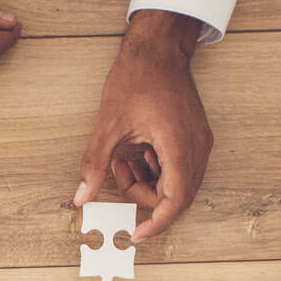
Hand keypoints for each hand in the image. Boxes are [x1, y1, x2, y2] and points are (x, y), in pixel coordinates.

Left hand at [75, 10, 210, 240]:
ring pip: (179, 183)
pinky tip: (138, 153)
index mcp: (179, 145)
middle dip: (146, 197)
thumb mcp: (108, 124)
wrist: (158, 47)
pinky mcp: (195, 136)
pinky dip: (158, 170)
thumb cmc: (138, 76)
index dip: (157, 223)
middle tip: (119, 177)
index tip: (137, 234)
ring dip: (150, 183)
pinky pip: (180, 168)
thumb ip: (94, 164)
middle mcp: (197, 147)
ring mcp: (199, 141)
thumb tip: (81, 197)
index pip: (176, 201)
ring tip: (124, 160)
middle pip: (177, 196)